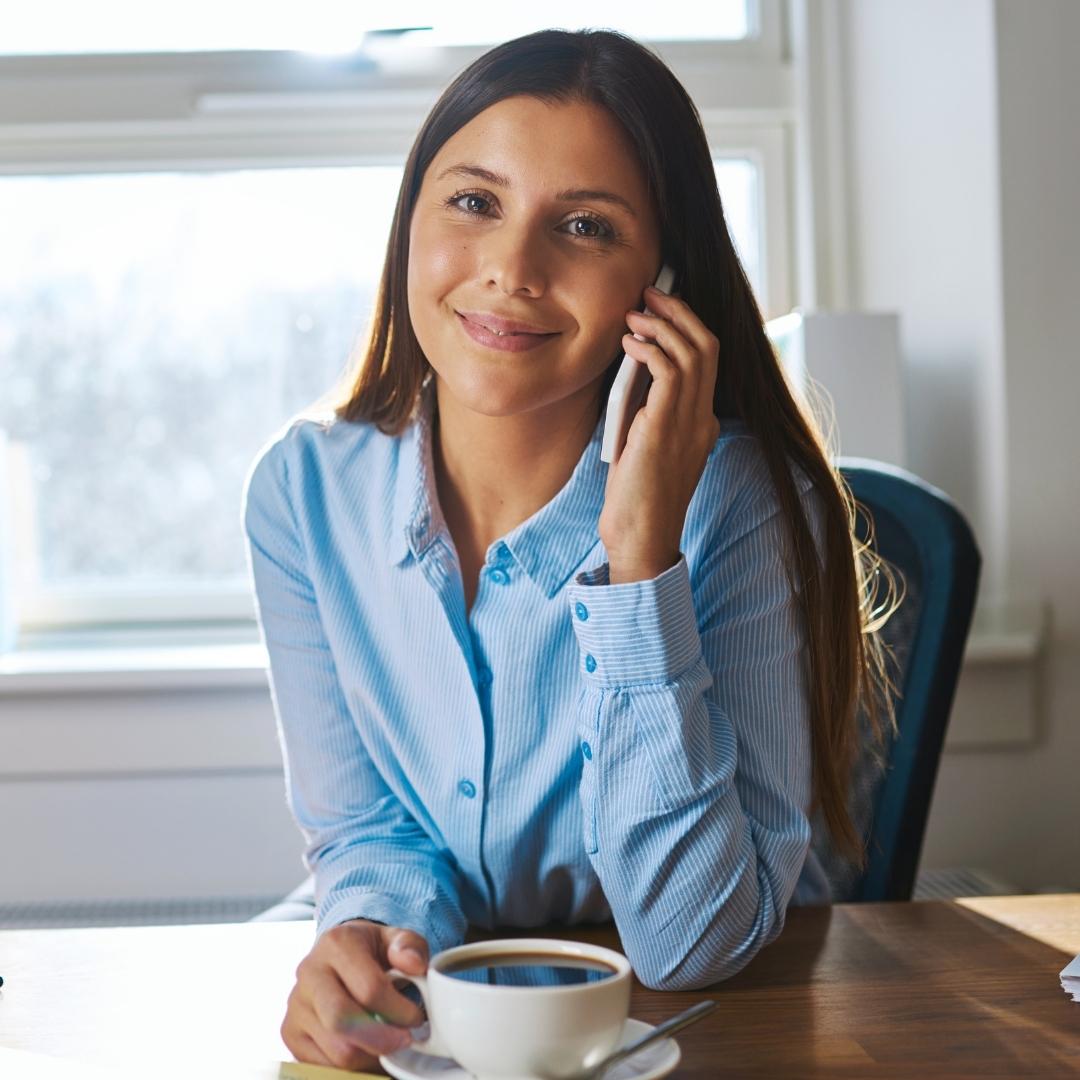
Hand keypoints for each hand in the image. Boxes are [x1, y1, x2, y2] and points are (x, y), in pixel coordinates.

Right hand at [281, 918, 428, 1070]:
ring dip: (370, 1055)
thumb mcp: (394, 938)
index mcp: (336, 944)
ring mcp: (296, 1005)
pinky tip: (368, 1050)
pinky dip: (352, 1065)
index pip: (369, 988)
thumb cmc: (371, 950)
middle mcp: (309, 973)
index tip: (416, 1018)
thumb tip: (415, 964)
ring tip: (389, 1044)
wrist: (336, 955)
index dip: (398, 1010)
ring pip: (335, 1049)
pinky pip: (323, 1064)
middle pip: (343, 1022)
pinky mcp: (290, 1033)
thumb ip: (411, 946)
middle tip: (405, 1040)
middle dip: (381, 1040)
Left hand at [599, 284, 721, 581]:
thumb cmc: (634, 498)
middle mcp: (703, 419)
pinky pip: (671, 373)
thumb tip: (631, 370)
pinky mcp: (667, 431)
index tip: (656, 308)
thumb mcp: (643, 445)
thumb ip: (646, 410)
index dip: (685, 326)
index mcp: (701, 423)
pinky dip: (650, 349)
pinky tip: (628, 345)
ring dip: (663, 325)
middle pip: (708, 345)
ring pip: (694, 351)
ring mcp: (690, 424)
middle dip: (679, 312)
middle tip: (649, 293)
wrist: (640, 540)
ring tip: (634, 314)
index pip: (707, 359)